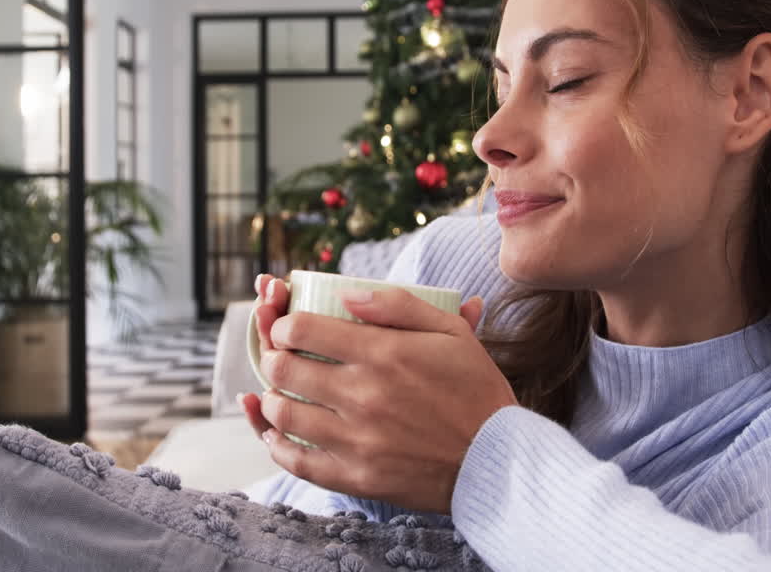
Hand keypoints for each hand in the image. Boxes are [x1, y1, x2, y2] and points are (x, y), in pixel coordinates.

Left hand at [239, 276, 517, 513]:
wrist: (498, 460)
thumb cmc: (475, 390)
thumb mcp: (450, 332)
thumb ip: (397, 305)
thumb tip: (346, 294)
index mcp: (383, 355)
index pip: (301, 329)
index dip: (284, 325)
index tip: (289, 329)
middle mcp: (363, 396)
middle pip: (283, 369)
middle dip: (273, 357)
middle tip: (281, 358)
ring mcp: (357, 441)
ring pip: (283, 414)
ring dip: (274, 398)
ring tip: (283, 393)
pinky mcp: (356, 477)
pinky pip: (297, 462)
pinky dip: (278, 445)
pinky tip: (279, 434)